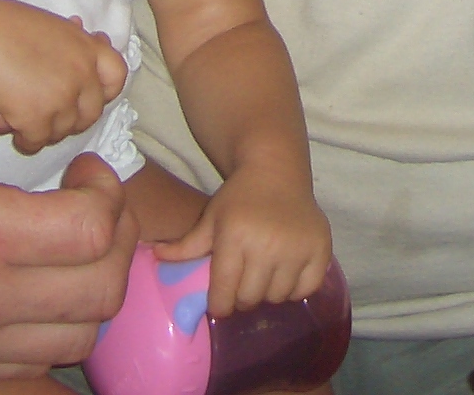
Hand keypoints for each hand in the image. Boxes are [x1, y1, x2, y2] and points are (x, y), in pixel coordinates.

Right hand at [0, 0, 129, 153]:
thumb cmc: (3, 26)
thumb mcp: (50, 26)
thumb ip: (75, 41)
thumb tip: (98, 41)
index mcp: (85, 46)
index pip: (117, 75)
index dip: (103, 90)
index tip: (84, 94)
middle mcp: (81, 72)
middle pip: (91, 112)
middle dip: (71, 118)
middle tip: (48, 115)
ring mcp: (62, 96)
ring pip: (63, 130)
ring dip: (46, 130)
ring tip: (26, 120)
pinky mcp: (38, 116)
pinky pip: (39, 140)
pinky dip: (27, 140)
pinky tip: (13, 130)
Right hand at [0, 97, 136, 380]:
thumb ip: (10, 101)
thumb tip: (75, 87)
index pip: (93, 234)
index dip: (108, 193)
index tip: (84, 166)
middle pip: (99, 296)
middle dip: (115, 242)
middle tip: (90, 202)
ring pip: (73, 342)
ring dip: (87, 290)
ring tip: (62, 241)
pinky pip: (23, 364)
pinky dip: (45, 325)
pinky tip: (25, 276)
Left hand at [154, 167, 332, 315]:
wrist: (277, 170)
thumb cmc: (239, 197)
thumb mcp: (210, 218)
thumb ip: (185, 244)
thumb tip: (153, 256)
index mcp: (235, 237)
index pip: (224, 294)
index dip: (219, 304)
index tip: (219, 301)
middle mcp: (267, 244)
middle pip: (250, 299)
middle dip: (241, 298)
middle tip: (241, 285)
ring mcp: (297, 247)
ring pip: (277, 297)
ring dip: (267, 293)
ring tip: (263, 276)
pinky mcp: (320, 248)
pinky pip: (306, 289)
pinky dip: (294, 289)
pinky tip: (285, 273)